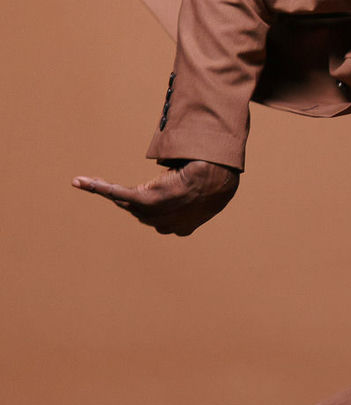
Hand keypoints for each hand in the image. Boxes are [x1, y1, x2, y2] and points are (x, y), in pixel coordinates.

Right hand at [72, 160, 239, 234]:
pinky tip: (79, 181)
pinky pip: (117, 193)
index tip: (157, 192)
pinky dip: (98, 187)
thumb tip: (189, 189)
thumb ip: (193, 199)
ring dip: (110, 189)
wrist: (215, 175)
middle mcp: (162, 226)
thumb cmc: (216, 181)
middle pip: (140, 210)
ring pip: (126, 200)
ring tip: (95, 180)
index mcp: (179, 229)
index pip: (157, 216)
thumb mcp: (206, 194)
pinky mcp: (144, 199)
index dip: (155, 204)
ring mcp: (152, 213)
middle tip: (145, 182)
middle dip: (139, 195)